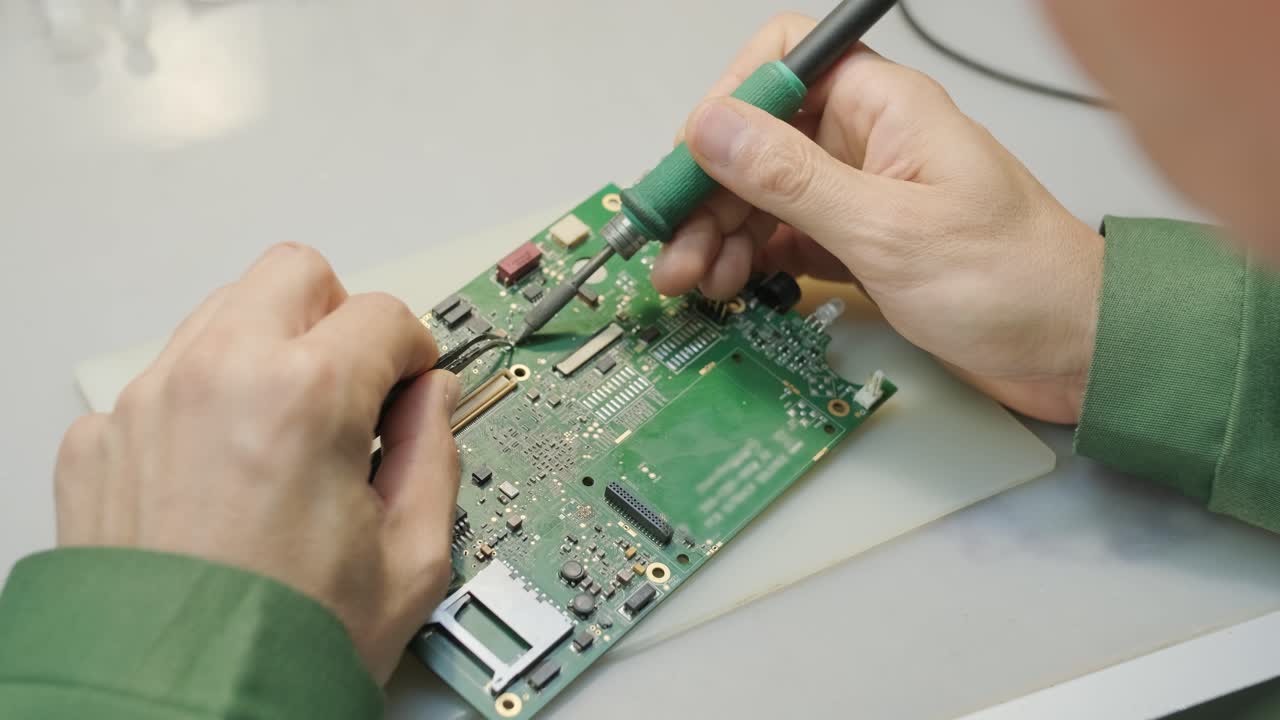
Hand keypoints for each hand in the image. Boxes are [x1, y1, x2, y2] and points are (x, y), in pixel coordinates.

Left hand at [53, 243, 460, 682]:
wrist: (177, 714)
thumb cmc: (285, 650)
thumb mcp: (411, 559)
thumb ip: (436, 453)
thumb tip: (434, 401)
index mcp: (306, 395)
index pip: (384, 313)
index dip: (415, 351)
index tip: (413, 384)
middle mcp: (217, 376)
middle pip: (294, 274)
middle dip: (337, 315)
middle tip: (353, 382)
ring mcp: (146, 403)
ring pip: (223, 313)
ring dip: (269, 347)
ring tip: (288, 428)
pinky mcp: (98, 442)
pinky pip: (164, 381)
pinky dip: (203, 403)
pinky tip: (223, 472)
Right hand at [650, 14, 1103, 422]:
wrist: (1072, 351)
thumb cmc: (1016, 280)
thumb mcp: (890, 229)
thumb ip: (793, 178)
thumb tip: (714, 128)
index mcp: (883, 108)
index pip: (782, 65)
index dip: (729, 105)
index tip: (694, 163)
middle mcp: (863, 143)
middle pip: (756, 142)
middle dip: (708, 193)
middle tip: (675, 246)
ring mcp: (856, 196)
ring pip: (760, 196)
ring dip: (719, 234)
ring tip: (697, 278)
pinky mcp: (854, 246)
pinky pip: (782, 239)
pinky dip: (750, 261)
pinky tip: (732, 284)